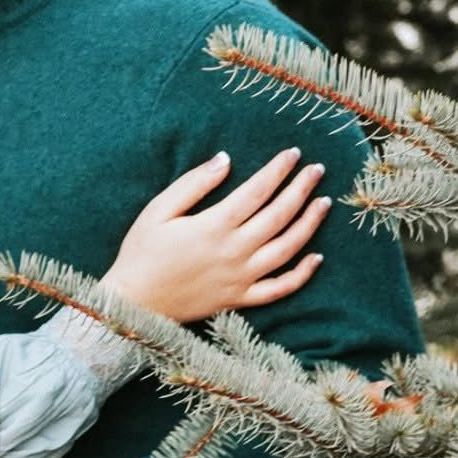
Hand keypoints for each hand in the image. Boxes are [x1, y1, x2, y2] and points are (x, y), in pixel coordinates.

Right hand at [106, 147, 329, 321]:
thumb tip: (225, 159)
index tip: (292, 153)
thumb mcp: (158, 210)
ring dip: (309, 224)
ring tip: (324, 203)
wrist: (133, 304)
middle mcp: (234, 252)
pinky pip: (279, 289)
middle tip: (317, 169)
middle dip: (301, 189)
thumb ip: (194, 184)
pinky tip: (317, 257)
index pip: (257, 191)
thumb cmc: (141, 253)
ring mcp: (240, 278)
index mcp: (213, 226)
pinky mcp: (240, 300)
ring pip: (287, 249)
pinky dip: (302, 274)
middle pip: (279, 216)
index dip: (278, 170)